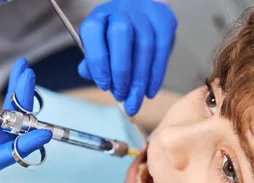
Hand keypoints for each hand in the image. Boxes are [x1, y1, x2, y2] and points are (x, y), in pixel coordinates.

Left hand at [78, 0, 177, 115]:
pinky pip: (162, 50)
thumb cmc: (117, 37)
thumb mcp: (100, 46)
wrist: (143, 14)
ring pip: (145, 45)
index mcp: (99, 16)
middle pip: (121, 34)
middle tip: (121, 96)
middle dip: (121, 70)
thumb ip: (92, 61)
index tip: (104, 86)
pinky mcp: (164, 21)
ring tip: (135, 100)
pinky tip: (149, 91)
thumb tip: (88, 73)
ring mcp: (144, 13)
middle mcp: (121, 10)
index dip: (97, 61)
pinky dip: (156, 75)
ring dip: (140, 79)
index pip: (93, 32)